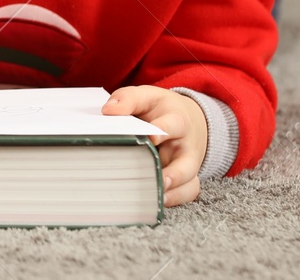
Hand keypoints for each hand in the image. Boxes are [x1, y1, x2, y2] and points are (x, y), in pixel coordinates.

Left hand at [103, 85, 208, 205]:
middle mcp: (186, 147)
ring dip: (174, 194)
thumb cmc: (161, 109)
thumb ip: (129, 99)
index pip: (174, 125)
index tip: (151, 137)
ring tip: (155, 199)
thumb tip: (109, 111)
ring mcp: (187, 166)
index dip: (162, 131)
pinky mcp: (185, 181)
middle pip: (188, 164)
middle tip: (161, 181)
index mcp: (178, 122)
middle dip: (176, 174)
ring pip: (190, 184)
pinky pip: (186, 194)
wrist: (187, 120)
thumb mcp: (148, 96)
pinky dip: (174, 200)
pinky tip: (155, 203)